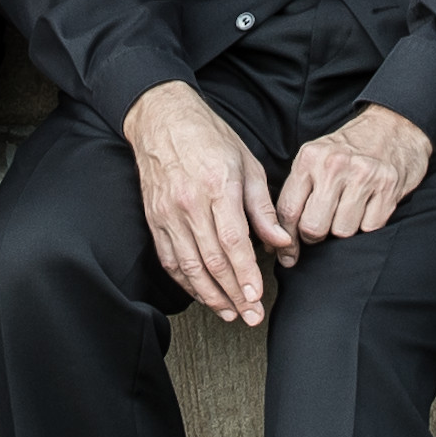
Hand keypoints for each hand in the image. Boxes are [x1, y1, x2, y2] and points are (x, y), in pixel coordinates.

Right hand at [122, 81, 292, 326]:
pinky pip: (169, 259)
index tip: (257, 297)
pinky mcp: (154, 219)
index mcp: (217, 186)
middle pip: (212, 261)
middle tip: (251, 316)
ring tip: (230, 313)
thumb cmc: (209, 137)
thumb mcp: (247, 164)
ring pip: (189, 266)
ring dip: (210, 295)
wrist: (162, 119)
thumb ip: (263, 207)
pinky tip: (202, 294)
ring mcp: (168, 213)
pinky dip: (186, 282)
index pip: (233, 242)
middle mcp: (189, 203)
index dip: (245, 274)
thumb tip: (281, 242)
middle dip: (234, 294)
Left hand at [276, 103, 432, 243]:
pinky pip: (370, 228)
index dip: (286, 239)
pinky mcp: (388, 186)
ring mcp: (364, 175)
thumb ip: (296, 193)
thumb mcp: (315, 159)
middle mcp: (335, 165)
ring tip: (347, 212)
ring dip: (343, 229)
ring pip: (342, 231)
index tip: (286, 255)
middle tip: (321, 228)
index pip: (288, 210)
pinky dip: (367, 225)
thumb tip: (278, 241)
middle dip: (315, 237)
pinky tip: (368, 208)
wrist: (393, 128)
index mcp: (309, 158)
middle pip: (313, 227)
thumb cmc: (348, 149)